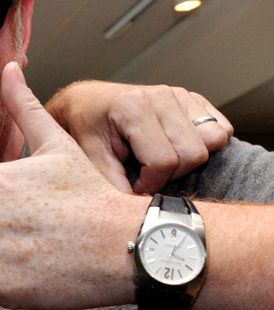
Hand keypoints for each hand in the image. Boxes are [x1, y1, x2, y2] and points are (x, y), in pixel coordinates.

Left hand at [45, 81, 232, 193]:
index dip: (151, 182)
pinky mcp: (192, 99)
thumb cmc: (88, 126)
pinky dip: (206, 143)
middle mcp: (161, 96)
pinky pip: (220, 128)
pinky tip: (177, 146)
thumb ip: (112, 182)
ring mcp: (180, 95)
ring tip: (162, 159)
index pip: (164, 160)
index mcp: (134, 107)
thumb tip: (135, 213)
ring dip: (191, 158)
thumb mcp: (90, 155)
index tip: (135, 184)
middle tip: (148, 173)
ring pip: (214, 140)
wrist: (88, 102)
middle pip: (194, 153)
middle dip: (172, 173)